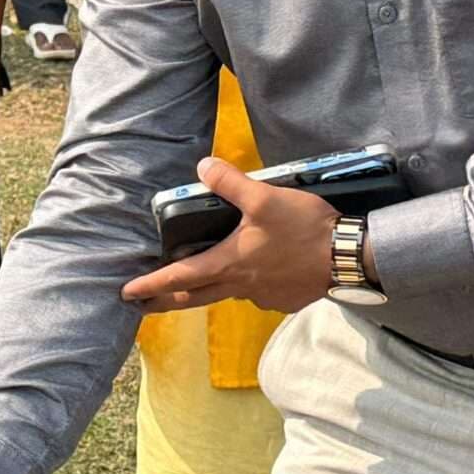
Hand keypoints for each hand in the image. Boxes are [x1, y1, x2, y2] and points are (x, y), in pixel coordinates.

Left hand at [121, 156, 338, 314]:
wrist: (347, 258)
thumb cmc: (304, 229)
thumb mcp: (265, 198)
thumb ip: (231, 183)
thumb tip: (202, 167)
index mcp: (229, 263)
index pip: (180, 277)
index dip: (151, 285)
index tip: (127, 293)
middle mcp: (240, 286)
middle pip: (194, 298)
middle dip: (165, 300)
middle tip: (142, 305)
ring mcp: (262, 297)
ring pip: (227, 293)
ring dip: (209, 288)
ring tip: (205, 276)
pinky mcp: (283, 300)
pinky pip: (257, 293)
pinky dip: (248, 283)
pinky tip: (260, 270)